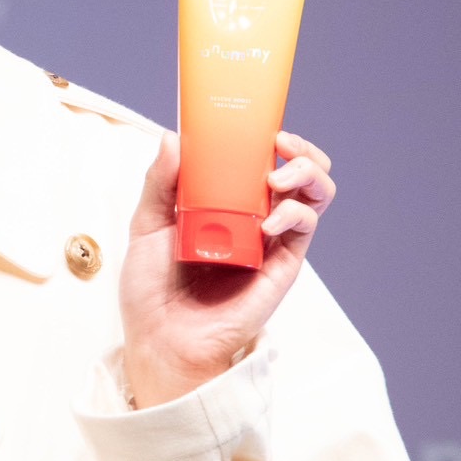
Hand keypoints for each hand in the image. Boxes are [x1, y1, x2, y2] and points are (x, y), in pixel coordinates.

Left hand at [118, 130, 335, 407]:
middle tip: (281, 144)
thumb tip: (173, 137)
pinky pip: (305, 229)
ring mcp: (272, 240)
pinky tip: (267, 221)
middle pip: (299, 173)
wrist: (161, 338)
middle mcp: (253, 217)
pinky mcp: (282, 265)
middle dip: (301, 150)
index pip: (258, 160)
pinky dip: (294, 215)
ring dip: (307, 174)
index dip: (267, 137)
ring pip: (314, 196)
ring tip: (278, 179)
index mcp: (224, 202)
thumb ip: (160, 181)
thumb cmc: (151, 287)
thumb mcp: (146, 224)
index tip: (259, 122)